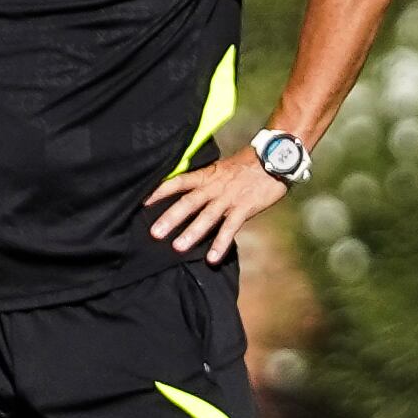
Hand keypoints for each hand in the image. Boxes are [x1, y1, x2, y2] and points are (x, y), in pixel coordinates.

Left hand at [145, 151, 289, 264]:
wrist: (274, 158)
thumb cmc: (245, 166)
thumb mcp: (220, 170)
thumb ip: (204, 182)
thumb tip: (185, 194)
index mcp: (206, 175)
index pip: (177, 182)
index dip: (159, 192)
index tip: (142, 204)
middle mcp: (214, 187)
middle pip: (188, 202)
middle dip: (170, 218)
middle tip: (154, 233)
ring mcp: (229, 198)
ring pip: (207, 216)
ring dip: (192, 232)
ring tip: (177, 247)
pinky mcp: (244, 208)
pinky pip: (230, 228)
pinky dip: (221, 243)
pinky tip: (212, 258)